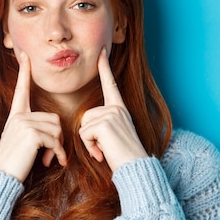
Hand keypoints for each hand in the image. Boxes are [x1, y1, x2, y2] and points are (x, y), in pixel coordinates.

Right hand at [0, 52, 66, 182]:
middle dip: (57, 138)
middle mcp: (19, 116)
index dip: (24, 71)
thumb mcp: (21, 141)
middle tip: (51, 154)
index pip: (22, 89)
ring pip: (57, 129)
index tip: (25, 55)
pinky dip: (58, 153)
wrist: (2, 176)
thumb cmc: (14, 162)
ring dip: (58, 146)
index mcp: (15, 115)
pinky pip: (55, 140)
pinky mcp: (31, 134)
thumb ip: (34, 129)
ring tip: (49, 158)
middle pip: (53, 118)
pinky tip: (55, 161)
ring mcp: (24, 123)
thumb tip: (55, 129)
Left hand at [79, 48, 147, 171]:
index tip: (102, 51)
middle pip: (86, 115)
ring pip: (84, 125)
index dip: (105, 67)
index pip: (111, 84)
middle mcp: (117, 108)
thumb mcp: (114, 135)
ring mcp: (112, 114)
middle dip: (89, 135)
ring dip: (89, 142)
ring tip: (105, 150)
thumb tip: (88, 124)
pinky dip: (90, 147)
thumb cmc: (124, 156)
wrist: (135, 168)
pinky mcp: (105, 123)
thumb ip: (103, 124)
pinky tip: (102, 153)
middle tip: (104, 147)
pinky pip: (84, 134)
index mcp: (120, 109)